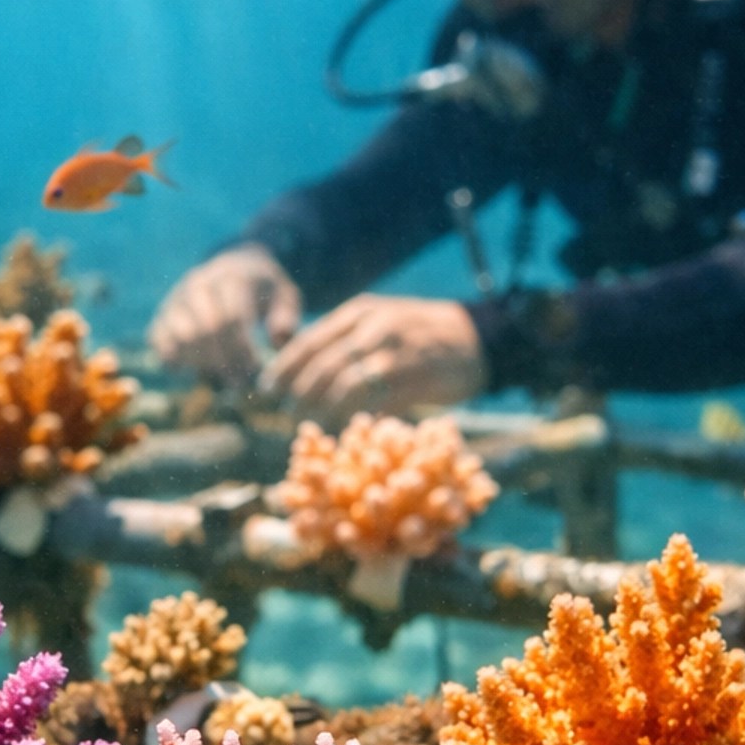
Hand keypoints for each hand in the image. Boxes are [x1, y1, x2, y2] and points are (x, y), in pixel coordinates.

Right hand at [149, 245, 302, 386]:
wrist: (235, 263)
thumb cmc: (264, 289)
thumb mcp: (285, 295)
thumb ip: (286, 318)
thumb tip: (276, 342)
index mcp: (233, 278)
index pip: (232, 318)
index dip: (242, 350)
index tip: (255, 371)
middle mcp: (200, 283)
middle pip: (206, 328)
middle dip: (224, 361)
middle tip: (239, 384)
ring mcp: (178, 297)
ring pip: (181, 334)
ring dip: (200, 363)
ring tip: (219, 378)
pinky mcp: (164, 310)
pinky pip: (158, 337)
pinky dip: (171, 358)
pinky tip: (190, 372)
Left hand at [259, 294, 484, 422]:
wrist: (478, 337)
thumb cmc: (419, 333)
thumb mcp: (378, 319)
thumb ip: (342, 336)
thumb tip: (295, 360)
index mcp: (359, 312)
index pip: (309, 341)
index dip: (283, 368)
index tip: (267, 390)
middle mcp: (374, 328)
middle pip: (322, 366)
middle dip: (300, 394)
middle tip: (288, 414)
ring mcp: (396, 353)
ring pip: (346, 386)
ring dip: (325, 411)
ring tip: (315, 426)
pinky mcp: (416, 378)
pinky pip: (378, 403)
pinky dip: (359, 420)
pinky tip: (349, 431)